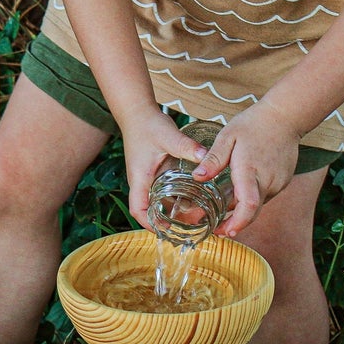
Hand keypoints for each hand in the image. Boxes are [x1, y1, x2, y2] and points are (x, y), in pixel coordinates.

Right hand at [122, 108, 205, 229]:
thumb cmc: (148, 125)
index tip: (167, 231)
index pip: (138, 210)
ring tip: (196, 216)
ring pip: (157, 202)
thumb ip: (186, 146)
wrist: (137, 113)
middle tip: (190, 226)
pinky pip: (162, 191)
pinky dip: (175, 198)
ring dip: (172, 210)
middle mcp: (141, 181)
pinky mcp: (153, 172)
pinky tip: (192, 197)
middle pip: (149, 211)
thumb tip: (206, 157)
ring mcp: (147, 177)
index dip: (150, 224)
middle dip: (166, 221)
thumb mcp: (168, 136)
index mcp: (140, 178)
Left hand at [191, 102, 301, 235]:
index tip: (226, 232)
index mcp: (251, 171)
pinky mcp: (283, 181)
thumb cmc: (254, 124)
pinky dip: (251, 197)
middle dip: (234, 223)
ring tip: (221, 211)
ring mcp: (279, 182)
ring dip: (242, 209)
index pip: (248, 205)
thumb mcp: (227, 137)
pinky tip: (238, 193)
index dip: (238, 222)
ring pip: (258, 204)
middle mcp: (268, 181)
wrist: (285, 116)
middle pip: (252, 211)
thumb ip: (213, 159)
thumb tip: (198, 178)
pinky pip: (265, 195)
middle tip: (215, 228)